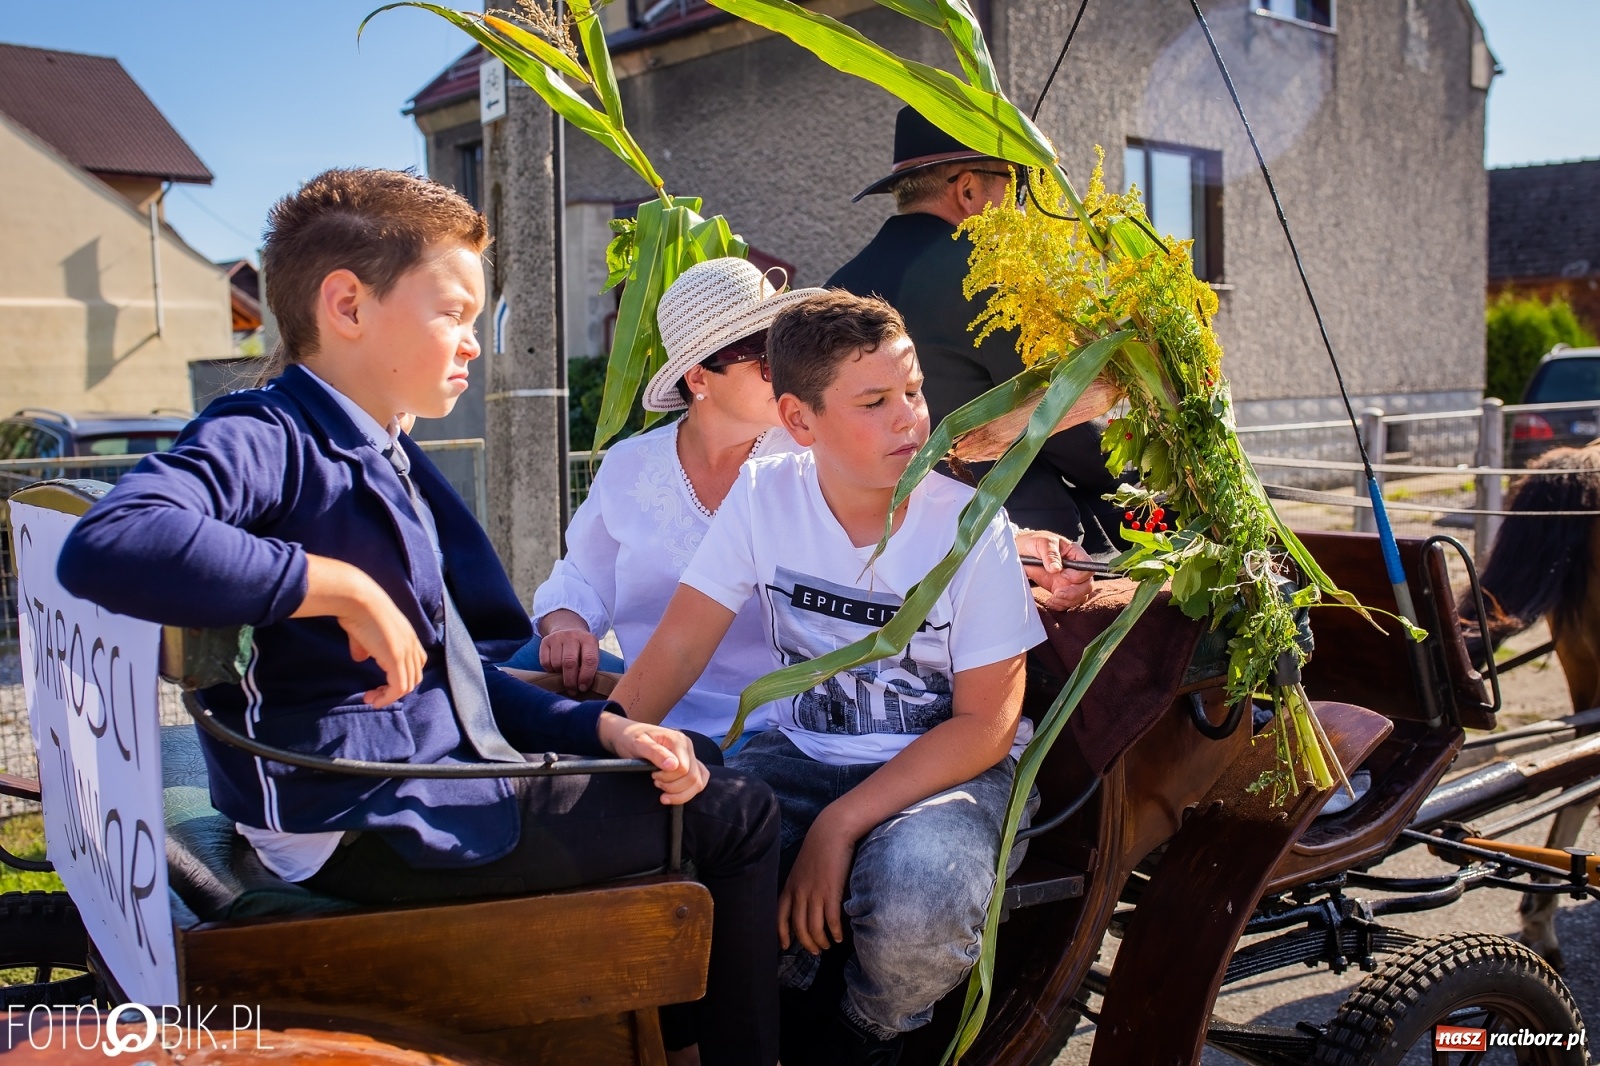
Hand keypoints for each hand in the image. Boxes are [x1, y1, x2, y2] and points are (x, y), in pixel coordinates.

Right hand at [295, 555, 424, 707]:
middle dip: (395, 690)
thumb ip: (365, 646)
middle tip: (374, 695)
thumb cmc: (357, 609)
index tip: (379, 684)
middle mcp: (412, 644)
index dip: (400, 677)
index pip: (415, 664)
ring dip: (390, 697)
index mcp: (408, 636)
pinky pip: (399, 688)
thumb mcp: (363, 632)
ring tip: (372, 699)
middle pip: (414, 677)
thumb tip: (360, 658)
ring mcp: (406, 651)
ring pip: (408, 685)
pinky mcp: (397, 658)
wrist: (358, 597)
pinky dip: (387, 698)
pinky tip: (373, 700)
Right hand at [540, 626, 601, 691]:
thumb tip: (583, 688)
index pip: (589, 660)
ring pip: (556, 664)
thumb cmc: (582, 649)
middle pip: (570, 663)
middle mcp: (573, 636)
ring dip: (560, 676)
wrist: (567, 629)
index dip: (586, 677)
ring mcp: (558, 637)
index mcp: (589, 640)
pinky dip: (550, 671)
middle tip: (572, 691)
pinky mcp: (545, 641)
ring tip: (565, 677)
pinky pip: (545, 662)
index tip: (582, 688)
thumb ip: (590, 668)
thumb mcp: (591, 654)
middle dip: (571, 681)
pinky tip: (556, 669)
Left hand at [598, 714, 708, 804]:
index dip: (668, 778)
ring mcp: (690, 756)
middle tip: (655, 782)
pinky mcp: (689, 764)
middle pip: (693, 777)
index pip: (684, 769)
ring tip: (663, 790)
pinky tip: (674, 793)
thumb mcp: (639, 744)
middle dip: (673, 787)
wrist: (627, 734)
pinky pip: (699, 780)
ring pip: (698, 782)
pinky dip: (688, 792)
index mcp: (678, 740)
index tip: (652, 775)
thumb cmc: (630, 738)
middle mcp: (688, 747)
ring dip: (680, 793)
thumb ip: (656, 753)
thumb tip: (673, 766)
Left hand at [778, 810, 855, 954]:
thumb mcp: (800, 868)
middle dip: (807, 943)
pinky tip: (839, 936)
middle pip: (799, 928)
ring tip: (828, 945)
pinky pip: (831, 920)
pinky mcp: (831, 892)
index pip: (780, 917)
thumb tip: (802, 902)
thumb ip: (799, 885)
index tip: (786, 946)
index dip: (782, 934)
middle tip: (815, 951)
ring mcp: (815, 894)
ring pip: (815, 928)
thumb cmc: (818, 848)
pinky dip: (835, 932)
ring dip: (821, 941)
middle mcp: (799, 894)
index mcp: (789, 888)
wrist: (831, 832)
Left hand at [1015, 529, 1093, 610]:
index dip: (1080, 575)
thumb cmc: (1035, 542)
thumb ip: (1050, 554)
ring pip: (1080, 596)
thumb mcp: (1042, 542)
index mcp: (1075, 553)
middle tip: (1058, 593)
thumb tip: (1056, 568)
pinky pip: (1068, 602)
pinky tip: (1050, 601)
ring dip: (1067, 601)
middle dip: (1074, 592)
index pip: (1088, 566)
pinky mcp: (1060, 589)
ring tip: (1053, 598)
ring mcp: (1069, 580)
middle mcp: (1076, 568)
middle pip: (1087, 584)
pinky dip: (1060, 605)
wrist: (1023, 551)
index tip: (1065, 576)